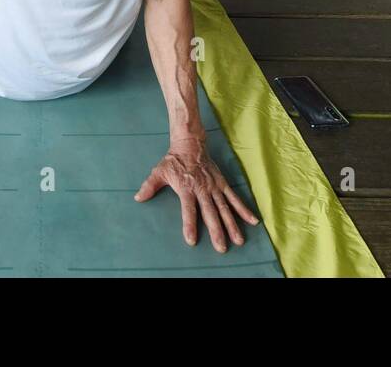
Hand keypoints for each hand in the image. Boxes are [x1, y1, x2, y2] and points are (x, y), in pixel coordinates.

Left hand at [136, 139, 258, 251]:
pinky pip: (234, 198)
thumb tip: (138, 198)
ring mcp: (214, 187)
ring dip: (232, 224)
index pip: (189, 210)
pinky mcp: (222, 183)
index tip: (192, 240)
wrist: (190, 143)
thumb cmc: (174, 160)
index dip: (190, 225)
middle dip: (216, 231)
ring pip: (225, 208)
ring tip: (239, 240)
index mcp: (187, 188)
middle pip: (211, 213)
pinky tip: (252, 221)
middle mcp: (203, 189)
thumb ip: (150, 185)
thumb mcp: (159, 171)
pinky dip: (244, 209)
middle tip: (221, 248)